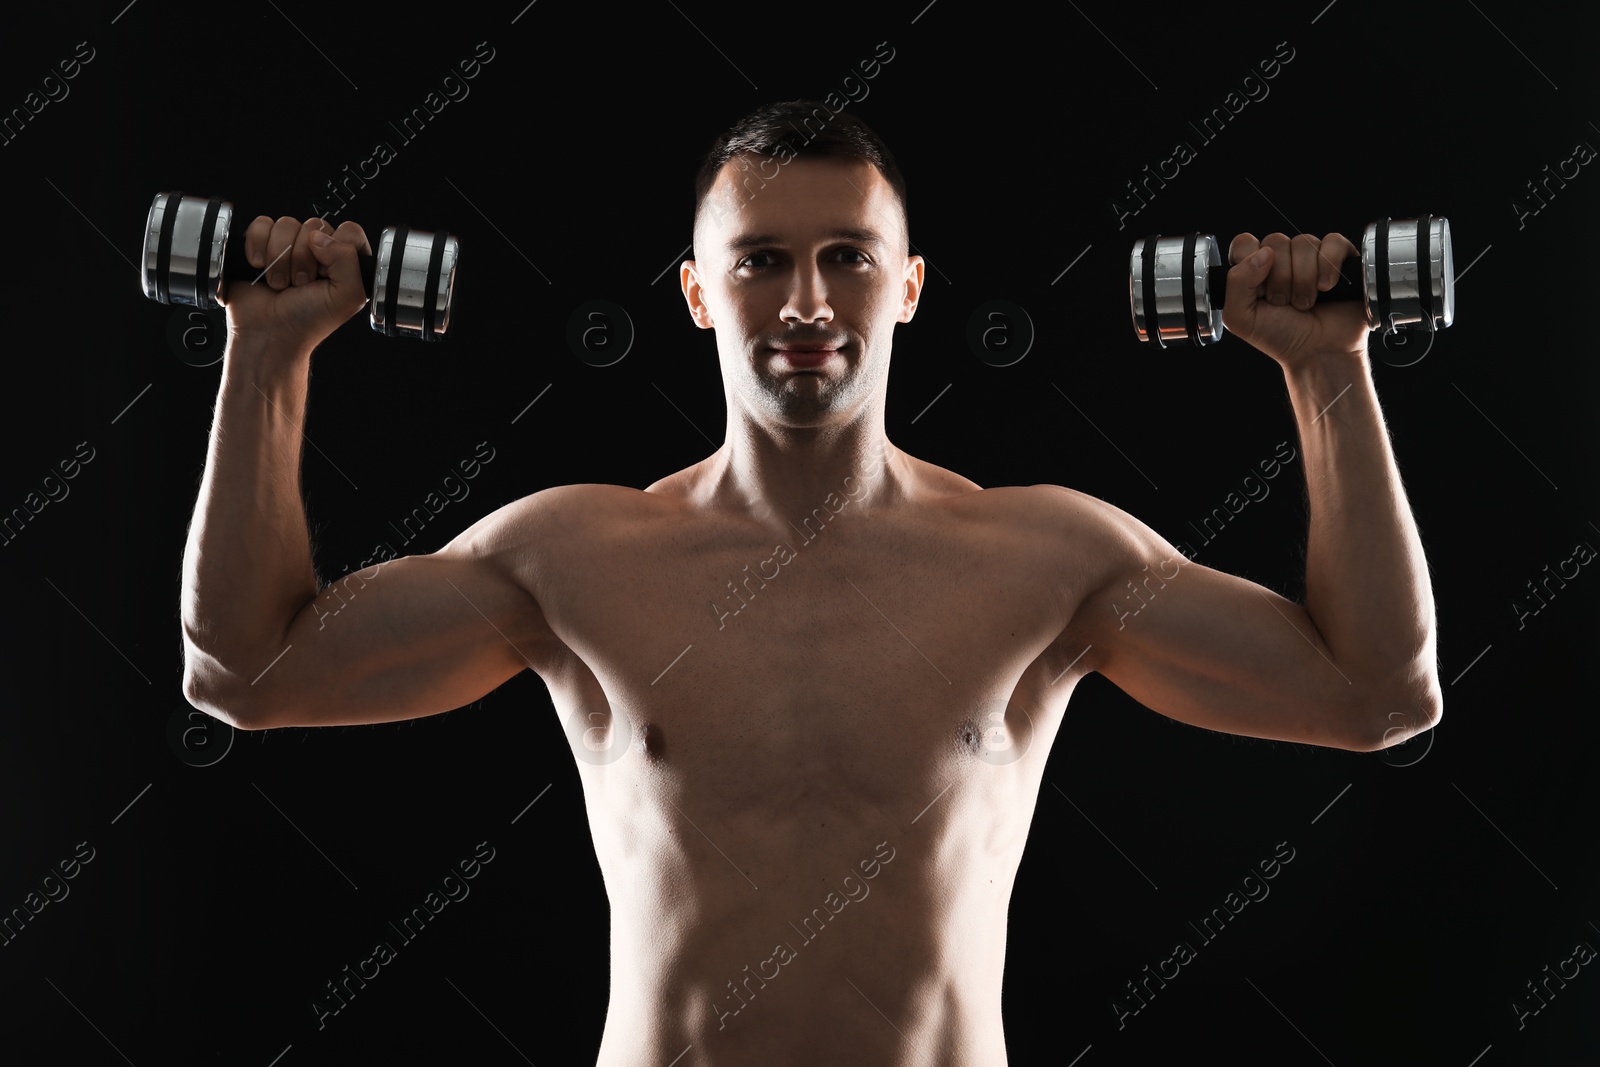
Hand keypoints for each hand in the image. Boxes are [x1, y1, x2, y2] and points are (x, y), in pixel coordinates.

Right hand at [222, 215, 371, 354]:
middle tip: (301, 284)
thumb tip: (320, 237)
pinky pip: (261, 224)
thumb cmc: (308, 320)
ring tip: (281, 283)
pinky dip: (258, 247)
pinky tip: (259, 267)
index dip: (337, 249)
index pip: (349, 231)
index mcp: (345, 262)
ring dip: (280, 258)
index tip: (327, 273)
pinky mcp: (261, 243)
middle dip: (304, 259)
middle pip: (315, 225)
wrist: (268, 333)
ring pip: (286, 224)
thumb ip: (349, 261)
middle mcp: (319, 251)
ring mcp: (289, 246)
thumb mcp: (347, 297)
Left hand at [1223, 231, 1368, 364]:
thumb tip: (1263, 252)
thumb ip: (1236, 282)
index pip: (1244, 242)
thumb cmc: (1280, 336)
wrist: (1319, 353)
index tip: (1258, 290)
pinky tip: (1326, 288)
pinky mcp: (1339, 258)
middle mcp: (1281, 258)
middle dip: (1279, 278)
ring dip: (1304, 280)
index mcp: (1253, 268)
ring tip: (1305, 304)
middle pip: (1275, 242)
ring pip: (1304, 242)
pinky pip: (1333, 243)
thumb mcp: (1241, 318)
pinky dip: (1329, 267)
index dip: (1250, 263)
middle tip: (1284, 303)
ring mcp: (1311, 256)